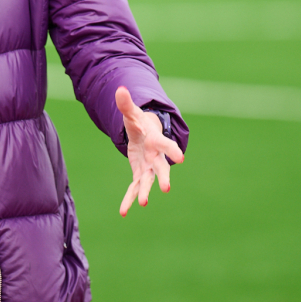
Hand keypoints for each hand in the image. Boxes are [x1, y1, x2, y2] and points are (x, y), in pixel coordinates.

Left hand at [116, 86, 183, 216]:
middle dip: (164, 177)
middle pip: (161, 168)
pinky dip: (129, 199)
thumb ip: (126, 104)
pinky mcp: (139, 174)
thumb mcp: (131, 113)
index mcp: (156, 141)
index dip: (173, 151)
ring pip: (148, 181)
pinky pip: (134, 188)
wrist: (143, 134)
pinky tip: (123, 212)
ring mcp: (148, 167)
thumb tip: (119, 89)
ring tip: (142, 203)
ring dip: (144, 192)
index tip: (181, 158)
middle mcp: (155, 156)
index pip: (166, 145)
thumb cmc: (139, 122)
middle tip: (167, 188)